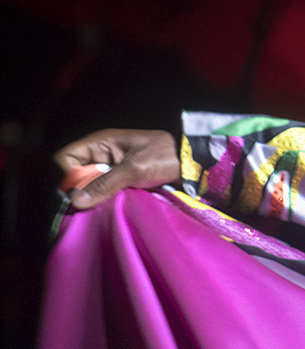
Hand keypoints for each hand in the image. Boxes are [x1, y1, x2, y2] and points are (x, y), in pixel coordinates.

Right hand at [53, 128, 181, 208]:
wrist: (193, 163)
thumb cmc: (166, 157)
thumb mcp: (135, 168)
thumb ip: (105, 183)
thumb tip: (76, 200)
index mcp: (101, 142)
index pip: (66, 158)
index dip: (69, 175)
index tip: (81, 191)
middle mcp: (101, 154)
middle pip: (74, 175)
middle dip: (81, 189)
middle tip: (95, 202)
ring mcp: (111, 168)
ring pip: (88, 186)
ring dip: (95, 196)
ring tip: (106, 205)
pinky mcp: (120, 181)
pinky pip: (103, 192)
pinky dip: (105, 200)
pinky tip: (113, 206)